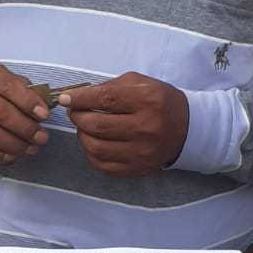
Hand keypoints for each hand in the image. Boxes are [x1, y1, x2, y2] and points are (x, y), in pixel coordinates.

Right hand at [0, 63, 49, 162]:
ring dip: (16, 145)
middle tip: (42, 137)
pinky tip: (13, 155)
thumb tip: (43, 106)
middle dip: (26, 128)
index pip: (8, 86)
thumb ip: (23, 89)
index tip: (44, 115)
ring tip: (31, 148)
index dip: (28, 102)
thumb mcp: (3, 81)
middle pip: (1, 113)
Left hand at [60, 72, 188, 176]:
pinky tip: (93, 142)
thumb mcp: (140, 84)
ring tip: (84, 127)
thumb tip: (77, 97)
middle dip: (78, 117)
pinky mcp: (137, 169)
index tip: (65, 98)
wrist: (186, 129)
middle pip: (97, 125)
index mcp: (148, 100)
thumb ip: (110, 86)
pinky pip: (102, 165)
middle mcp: (146, 128)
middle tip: (75, 112)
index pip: (105, 99)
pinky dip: (90, 153)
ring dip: (82, 135)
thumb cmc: (159, 102)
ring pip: (95, 147)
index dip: (80, 99)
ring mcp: (141, 152)